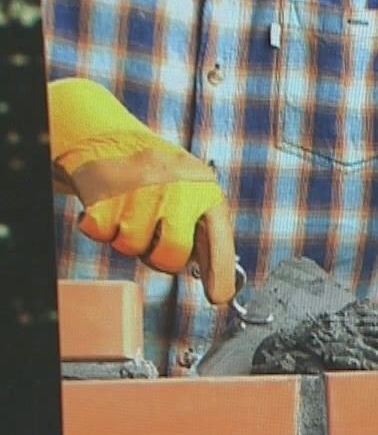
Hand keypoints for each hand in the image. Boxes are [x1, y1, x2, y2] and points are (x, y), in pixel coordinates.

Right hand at [47, 78, 235, 304]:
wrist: (107, 138)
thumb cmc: (156, 172)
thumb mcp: (192, 190)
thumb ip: (204, 229)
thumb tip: (219, 279)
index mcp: (204, 192)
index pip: (219, 242)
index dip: (220, 274)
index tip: (218, 297)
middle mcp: (176, 191)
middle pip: (172, 256)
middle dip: (161, 258)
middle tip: (154, 240)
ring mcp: (139, 194)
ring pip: (132, 248)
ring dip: (128, 238)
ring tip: (130, 211)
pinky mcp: (105, 197)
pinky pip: (102, 235)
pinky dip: (101, 227)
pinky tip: (110, 206)